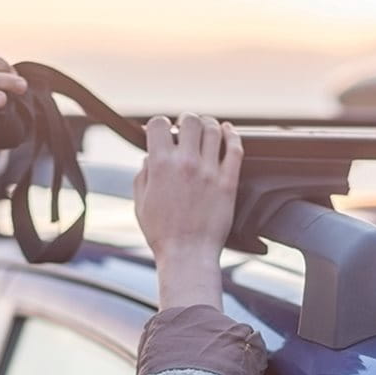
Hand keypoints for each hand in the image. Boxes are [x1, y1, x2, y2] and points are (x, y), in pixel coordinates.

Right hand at [134, 114, 243, 309]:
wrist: (187, 254)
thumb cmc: (161, 233)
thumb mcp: (140, 203)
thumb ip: (143, 176)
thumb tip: (149, 158)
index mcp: (160, 166)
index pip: (159, 124)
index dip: (158, 124)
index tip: (160, 131)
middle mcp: (186, 163)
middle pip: (189, 121)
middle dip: (185, 121)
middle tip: (185, 128)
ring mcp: (209, 171)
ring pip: (213, 130)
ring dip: (208, 124)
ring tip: (206, 128)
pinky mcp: (228, 182)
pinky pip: (235, 149)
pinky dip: (232, 135)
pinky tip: (228, 132)